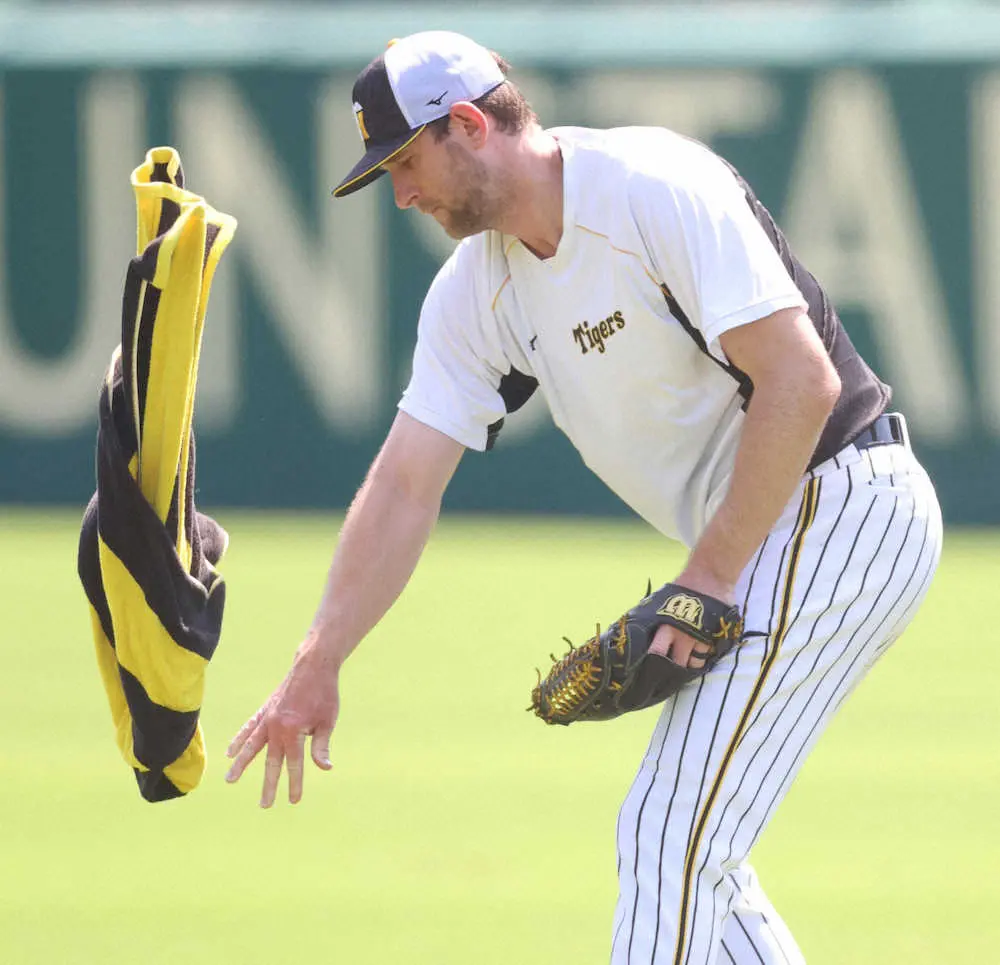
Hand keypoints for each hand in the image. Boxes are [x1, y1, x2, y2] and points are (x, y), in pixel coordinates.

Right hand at [225, 643, 339, 806]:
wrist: (313, 666)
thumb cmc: (324, 694)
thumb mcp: (328, 721)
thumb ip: (321, 746)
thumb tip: (324, 768)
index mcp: (294, 730)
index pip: (294, 763)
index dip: (295, 782)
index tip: (294, 800)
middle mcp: (276, 726)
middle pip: (271, 761)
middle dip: (269, 784)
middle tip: (265, 805)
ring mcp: (268, 717)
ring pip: (251, 745)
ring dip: (241, 764)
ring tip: (230, 780)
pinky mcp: (264, 710)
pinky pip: (248, 727)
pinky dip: (239, 739)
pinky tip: (230, 752)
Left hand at [648, 568, 735, 669]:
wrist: (710, 576)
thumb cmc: (683, 586)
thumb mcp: (662, 600)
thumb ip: (653, 615)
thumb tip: (635, 623)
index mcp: (667, 628)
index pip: (657, 654)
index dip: (653, 664)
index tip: (650, 669)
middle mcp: (684, 637)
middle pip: (677, 665)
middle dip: (673, 669)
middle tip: (670, 668)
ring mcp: (702, 639)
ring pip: (695, 663)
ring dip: (690, 662)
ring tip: (687, 657)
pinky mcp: (716, 638)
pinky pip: (709, 654)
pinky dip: (705, 654)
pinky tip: (701, 649)